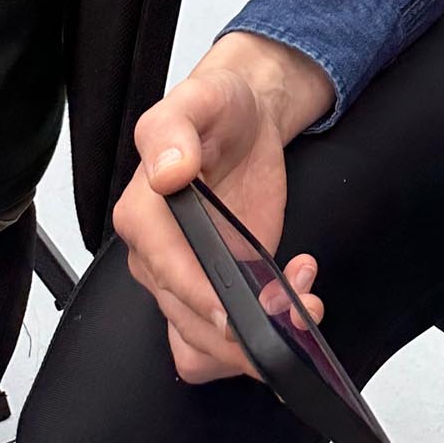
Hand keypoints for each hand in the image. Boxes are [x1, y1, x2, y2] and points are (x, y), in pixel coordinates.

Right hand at [112, 36, 330, 384]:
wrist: (246, 117)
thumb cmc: (218, 108)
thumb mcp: (199, 99)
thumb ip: (173, 131)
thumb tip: (167, 170)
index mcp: (143, 214)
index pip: (163, 269)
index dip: (197, 294)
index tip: (231, 308)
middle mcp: (158, 255)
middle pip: (184, 319)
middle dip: (239, 326)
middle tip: (292, 302)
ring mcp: (187, 276)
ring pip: (202, 342)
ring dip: (251, 343)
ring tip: (300, 304)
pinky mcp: (216, 286)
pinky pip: (223, 334)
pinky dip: (257, 336)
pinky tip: (294, 296)